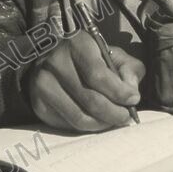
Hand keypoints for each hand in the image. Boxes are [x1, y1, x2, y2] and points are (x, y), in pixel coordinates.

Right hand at [27, 32, 144, 131]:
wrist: (52, 57)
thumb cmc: (88, 56)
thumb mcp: (111, 53)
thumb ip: (128, 68)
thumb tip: (131, 91)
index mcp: (76, 44)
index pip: (98, 75)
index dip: (119, 92)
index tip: (133, 99)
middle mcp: (55, 62)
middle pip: (91, 100)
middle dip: (115, 113)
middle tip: (126, 116)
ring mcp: (43, 84)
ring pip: (79, 117)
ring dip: (102, 124)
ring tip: (112, 120)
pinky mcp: (39, 104)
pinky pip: (67, 124)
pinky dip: (86, 127)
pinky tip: (95, 120)